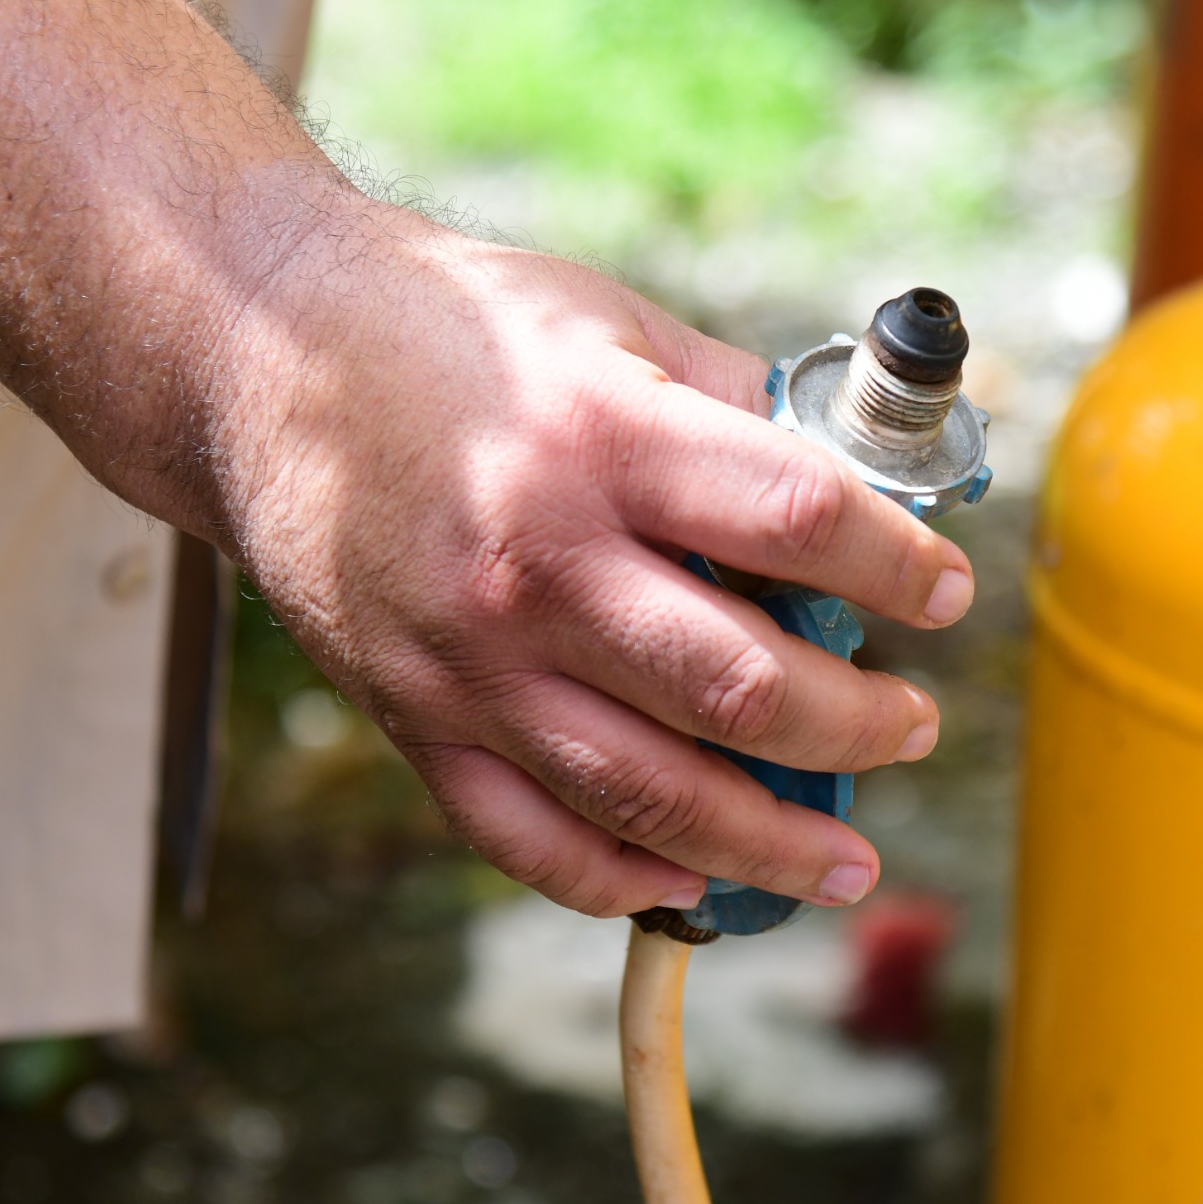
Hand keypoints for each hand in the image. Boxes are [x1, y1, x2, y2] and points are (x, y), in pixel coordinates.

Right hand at [205, 201, 976, 915]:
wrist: (258, 359)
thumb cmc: (449, 327)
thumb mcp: (608, 321)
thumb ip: (730, 403)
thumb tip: (853, 477)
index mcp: (601, 439)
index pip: (797, 522)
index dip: (898, 568)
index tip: (944, 594)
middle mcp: (537, 563)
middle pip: (741, 689)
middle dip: (858, 729)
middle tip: (908, 729)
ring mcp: (470, 659)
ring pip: (649, 798)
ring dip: (770, 842)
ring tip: (843, 857)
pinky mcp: (414, 718)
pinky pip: (528, 838)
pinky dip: (620, 880)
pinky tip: (690, 882)